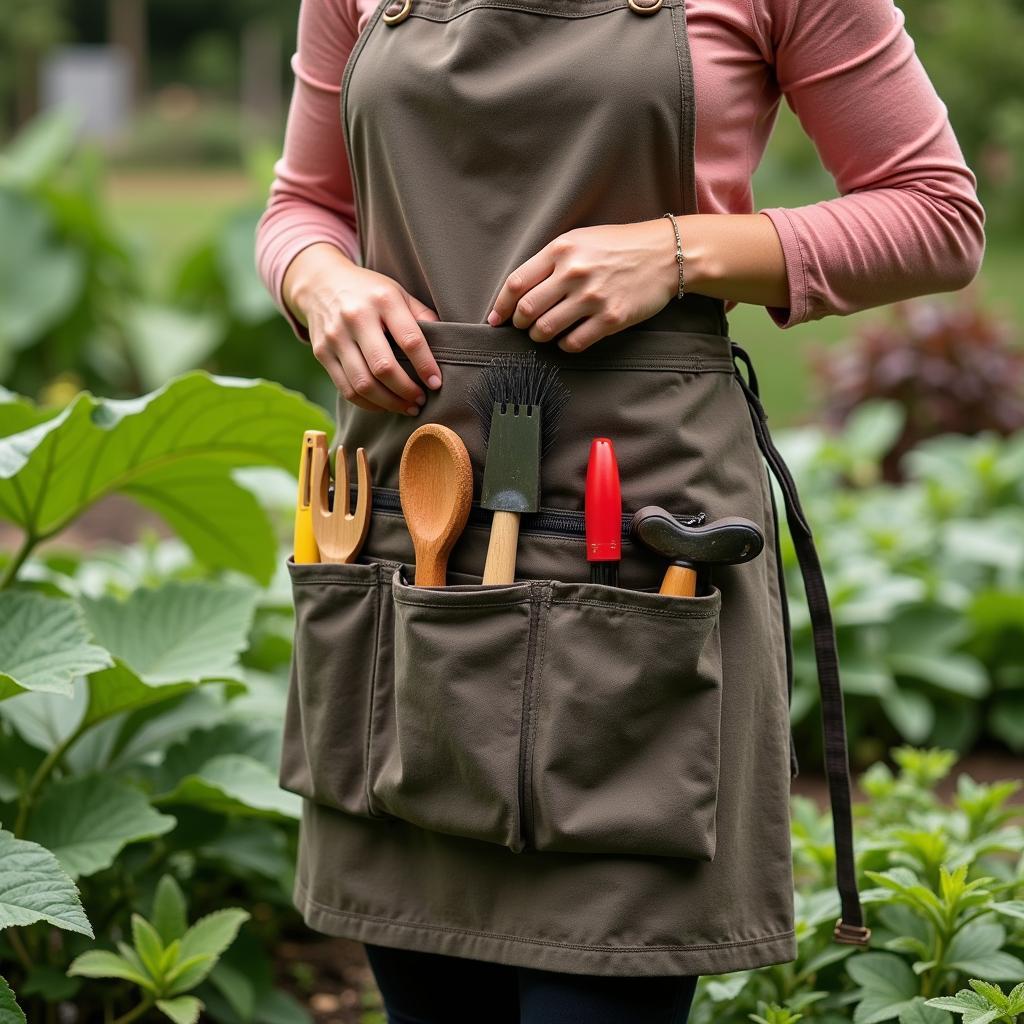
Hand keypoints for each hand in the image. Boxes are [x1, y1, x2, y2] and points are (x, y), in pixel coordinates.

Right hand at [283, 242, 442, 414]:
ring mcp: (335, 336)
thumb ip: (421, 316)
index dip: (426, 366)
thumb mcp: (398, 292)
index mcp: (382, 300)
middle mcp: (356, 317)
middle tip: (421, 400)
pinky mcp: (321, 352)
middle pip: (383, 367)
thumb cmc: (369, 292)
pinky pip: (346, 389)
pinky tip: (384, 404)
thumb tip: (448, 343)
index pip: (410, 340)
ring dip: (389, 403)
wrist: (320, 282)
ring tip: (406, 407)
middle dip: (406, 391)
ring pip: (363, 384)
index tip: (436, 384)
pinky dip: (368, 404)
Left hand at [485, 219, 681, 351]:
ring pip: (546, 330)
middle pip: (527, 310)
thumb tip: (519, 291)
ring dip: (540, 337)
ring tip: (545, 332)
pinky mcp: (611, 319)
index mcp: (561, 250)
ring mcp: (592, 297)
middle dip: (520, 324)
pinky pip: (573, 343)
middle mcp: (573, 273)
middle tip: (525, 326)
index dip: (501, 306)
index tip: (497, 319)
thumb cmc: (619, 246)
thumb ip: (550, 261)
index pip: (516, 283)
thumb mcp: (580, 239)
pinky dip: (564, 346)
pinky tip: (568, 339)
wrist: (666, 254)